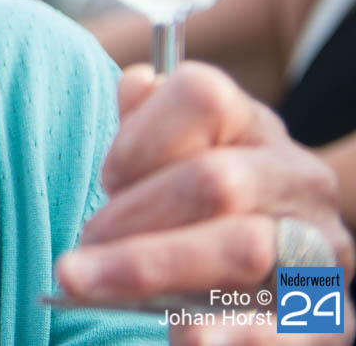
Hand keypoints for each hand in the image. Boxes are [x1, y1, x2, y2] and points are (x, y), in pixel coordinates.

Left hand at [56, 63, 354, 342]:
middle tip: (74, 254)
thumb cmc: (200, 215)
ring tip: (87, 284)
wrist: (273, 286)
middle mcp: (298, 180)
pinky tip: (188, 338)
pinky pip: (287, 325)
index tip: (105, 180)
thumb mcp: (173, 163)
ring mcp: (321, 248)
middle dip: (131, 217)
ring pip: (243, 247)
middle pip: (215, 181)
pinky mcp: (330, 317)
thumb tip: (136, 83)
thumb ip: (146, 127)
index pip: (203, 95)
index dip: (140, 136)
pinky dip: (233, 333)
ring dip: (151, 267)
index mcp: (254, 128)